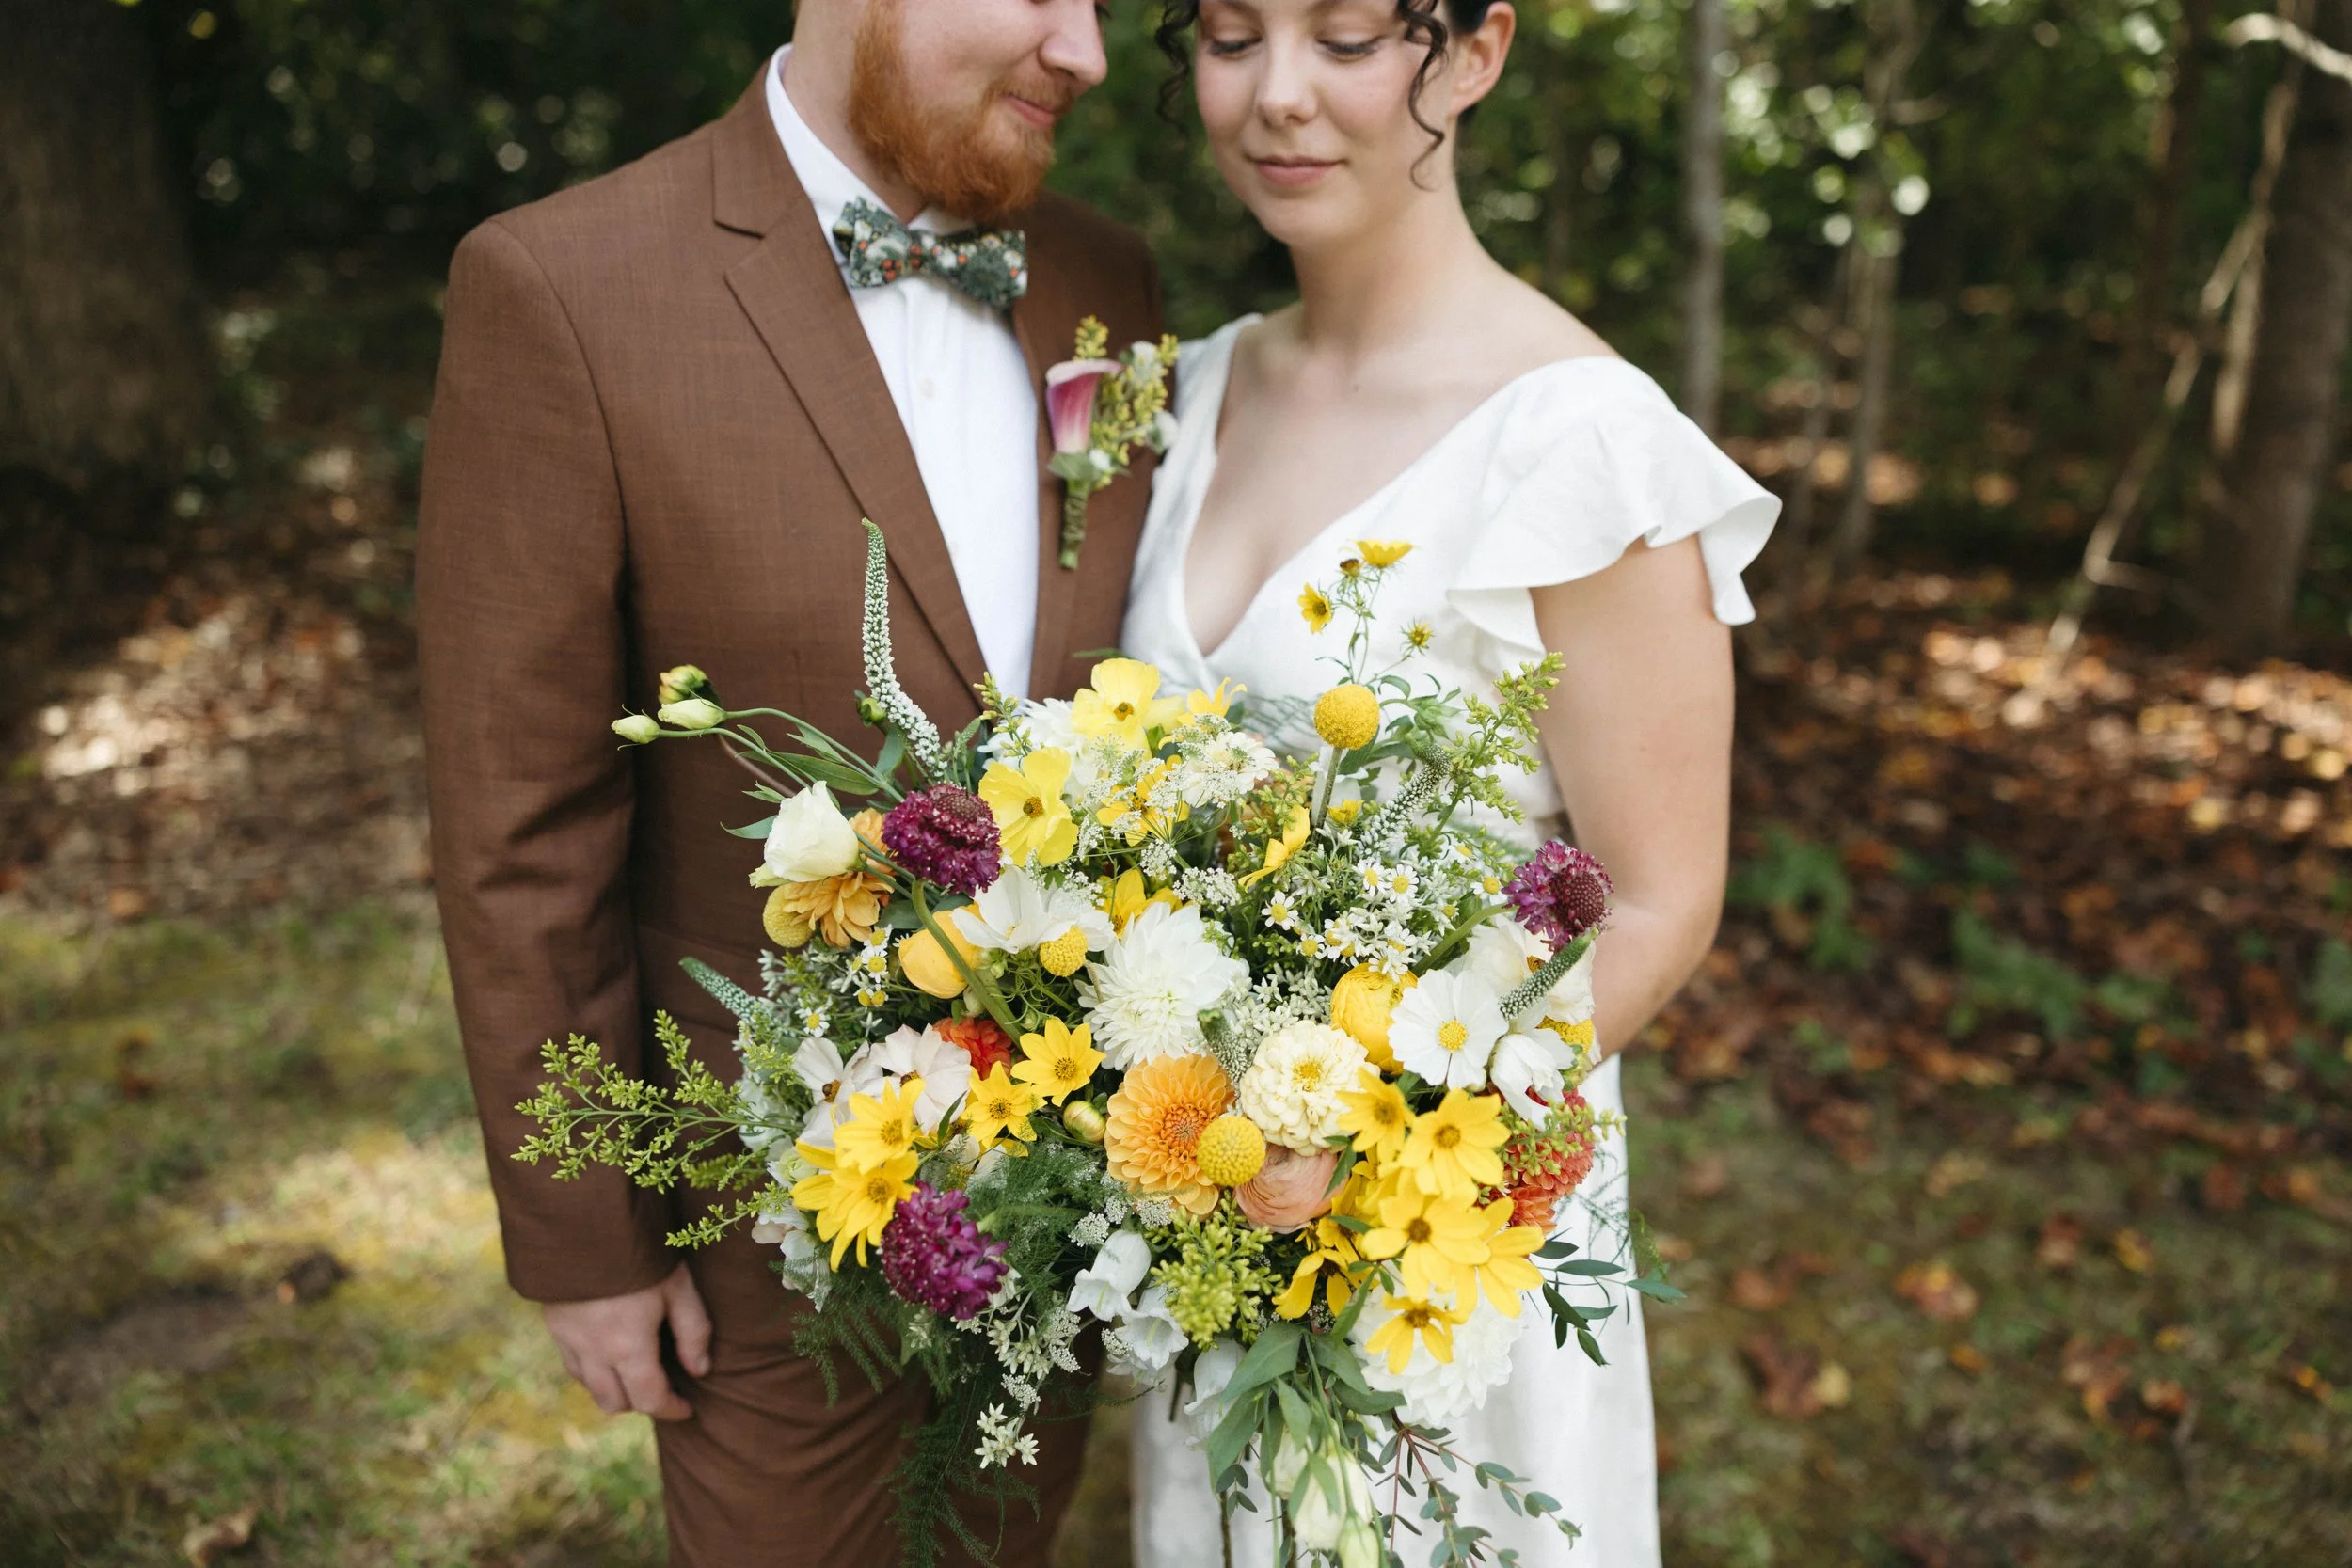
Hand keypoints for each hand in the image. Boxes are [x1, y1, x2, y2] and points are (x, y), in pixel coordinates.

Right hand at [542, 1265, 712, 1420]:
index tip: (687, 1409)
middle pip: (616, 1403)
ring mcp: (568, 1340)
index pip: (649, 1399)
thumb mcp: (680, 1286)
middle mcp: (593, 1352)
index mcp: (628, 1347)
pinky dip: (592, 1371)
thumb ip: (693, 1331)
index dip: (672, 1409)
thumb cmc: (641, 1250)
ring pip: (590, 1388)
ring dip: (614, 1389)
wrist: (584, 1219)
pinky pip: (572, 1365)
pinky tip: (608, 1352)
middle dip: (642, 1403)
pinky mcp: (554, 1324)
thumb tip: (700, 1370)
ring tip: (637, 1371)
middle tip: (663, 1387)